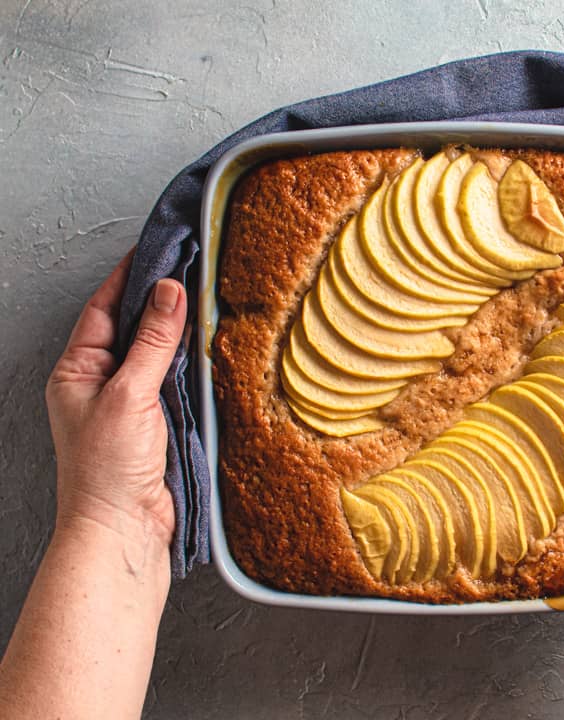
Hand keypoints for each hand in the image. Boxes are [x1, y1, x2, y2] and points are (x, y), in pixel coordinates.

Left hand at [46, 250, 186, 547]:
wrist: (124, 531)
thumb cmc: (107, 470)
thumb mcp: (129, 395)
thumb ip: (152, 343)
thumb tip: (169, 292)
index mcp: (77, 371)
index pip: (104, 308)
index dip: (130, 277)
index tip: (158, 249)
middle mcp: (100, 383)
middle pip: (130, 327)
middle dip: (157, 299)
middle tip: (189, 269)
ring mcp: (128, 403)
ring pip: (154, 353)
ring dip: (176, 331)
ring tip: (202, 301)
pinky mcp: (155, 422)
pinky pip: (172, 379)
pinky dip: (188, 362)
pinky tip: (207, 351)